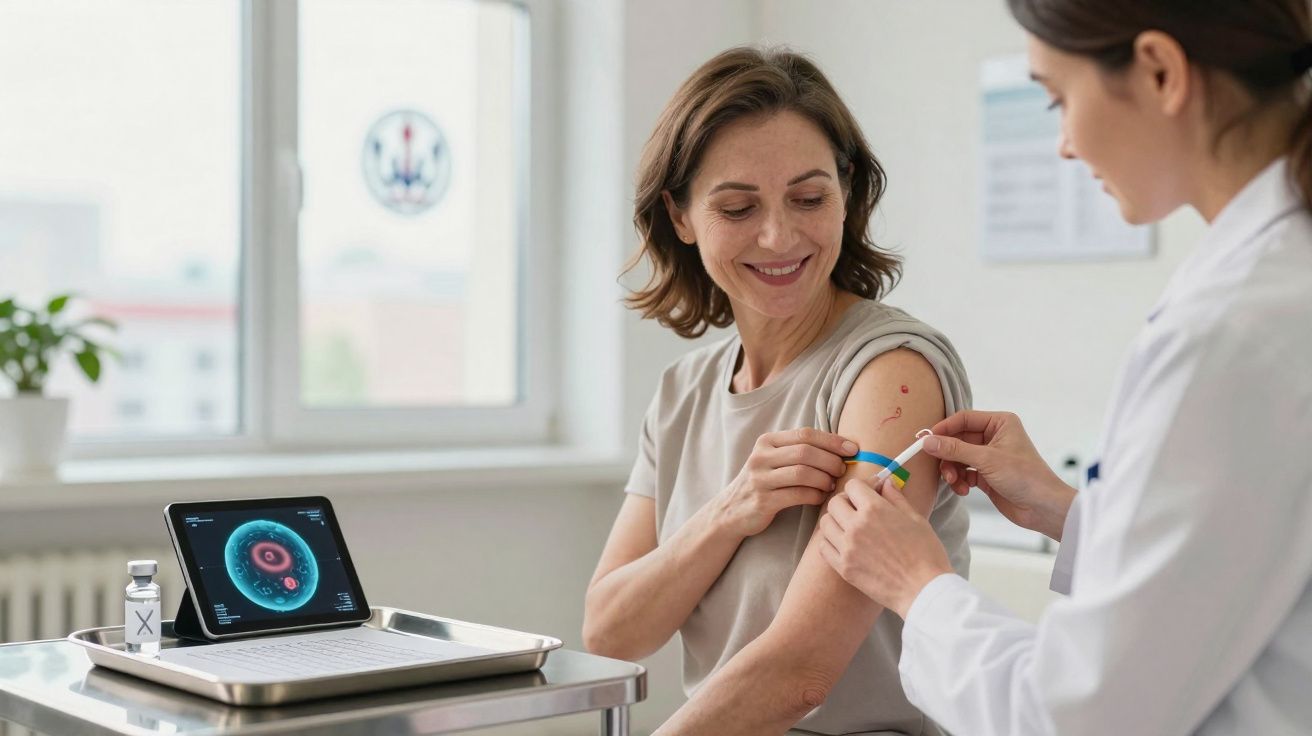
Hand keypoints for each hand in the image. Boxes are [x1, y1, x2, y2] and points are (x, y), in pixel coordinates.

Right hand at [716, 428, 856, 537]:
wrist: (731, 511)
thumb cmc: (763, 483)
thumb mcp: (773, 460)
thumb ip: (798, 451)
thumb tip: (841, 448)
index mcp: (766, 442)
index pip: (805, 434)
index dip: (832, 440)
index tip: (853, 449)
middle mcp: (761, 457)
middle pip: (805, 452)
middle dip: (831, 460)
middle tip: (843, 470)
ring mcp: (760, 479)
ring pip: (802, 473)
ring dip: (824, 479)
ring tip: (832, 485)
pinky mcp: (763, 501)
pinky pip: (797, 495)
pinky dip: (815, 495)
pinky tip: (820, 497)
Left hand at [819, 478, 952, 617]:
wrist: (924, 589)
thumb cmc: (925, 554)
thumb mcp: (915, 518)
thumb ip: (896, 497)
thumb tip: (886, 482)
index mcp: (874, 509)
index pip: (852, 486)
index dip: (862, 487)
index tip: (869, 492)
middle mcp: (856, 526)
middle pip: (834, 503)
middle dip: (846, 501)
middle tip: (858, 509)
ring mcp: (847, 547)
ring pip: (825, 524)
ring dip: (835, 521)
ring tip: (850, 527)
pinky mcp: (843, 567)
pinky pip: (824, 547)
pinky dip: (830, 542)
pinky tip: (844, 544)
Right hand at [924, 410, 1075, 540]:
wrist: (1043, 508)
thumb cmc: (1025, 477)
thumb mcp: (987, 460)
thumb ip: (955, 449)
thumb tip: (928, 441)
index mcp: (1000, 423)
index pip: (963, 419)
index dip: (944, 429)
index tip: (926, 440)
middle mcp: (994, 436)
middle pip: (957, 439)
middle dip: (948, 455)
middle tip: (939, 467)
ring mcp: (989, 456)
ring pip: (958, 457)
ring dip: (952, 470)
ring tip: (954, 482)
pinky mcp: (986, 475)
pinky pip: (963, 472)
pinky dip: (959, 480)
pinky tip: (963, 489)